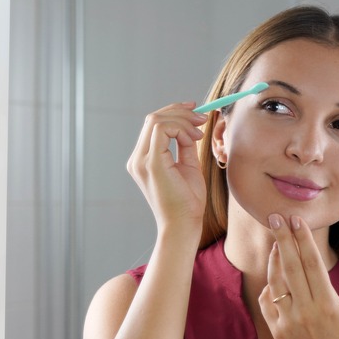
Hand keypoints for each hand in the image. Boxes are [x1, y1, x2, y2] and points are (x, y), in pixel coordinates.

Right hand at [127, 102, 208, 236]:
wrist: (184, 226)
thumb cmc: (187, 202)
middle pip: (152, 118)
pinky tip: (194, 139)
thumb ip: (184, 145)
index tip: (196, 114)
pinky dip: (181, 129)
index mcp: (143, 160)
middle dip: (179, 112)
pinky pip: (162, 130)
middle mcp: (137, 159)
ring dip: (182, 120)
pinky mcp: (151, 164)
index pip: (152, 125)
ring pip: (156, 120)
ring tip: (199, 133)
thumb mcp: (188, 166)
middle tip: (201, 117)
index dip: (174, 113)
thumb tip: (191, 125)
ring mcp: (141, 161)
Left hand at [258, 214, 338, 338]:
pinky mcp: (277, 332)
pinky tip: (274, 278)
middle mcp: (305, 310)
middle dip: (282, 238)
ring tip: (275, 242)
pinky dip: (268, 288)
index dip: (303, 238)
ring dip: (274, 260)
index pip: (312, 262)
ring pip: (275, 282)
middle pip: (290, 265)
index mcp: (327, 304)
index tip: (296, 219)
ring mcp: (288, 321)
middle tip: (274, 217)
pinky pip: (267, 303)